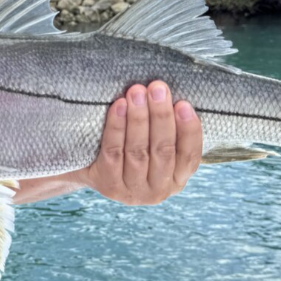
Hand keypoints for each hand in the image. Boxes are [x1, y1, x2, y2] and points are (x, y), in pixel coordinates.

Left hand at [77, 81, 201, 205]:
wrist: (91, 169)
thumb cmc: (130, 147)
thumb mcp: (154, 143)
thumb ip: (165, 128)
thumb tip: (168, 94)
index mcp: (177, 179)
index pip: (189, 156)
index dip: (189, 130)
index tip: (183, 104)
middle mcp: (158, 190)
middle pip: (163, 151)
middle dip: (161, 117)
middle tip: (157, 88)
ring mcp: (132, 191)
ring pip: (138, 152)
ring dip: (138, 119)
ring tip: (136, 92)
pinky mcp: (108, 185)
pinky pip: (113, 153)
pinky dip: (116, 128)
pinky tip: (118, 107)